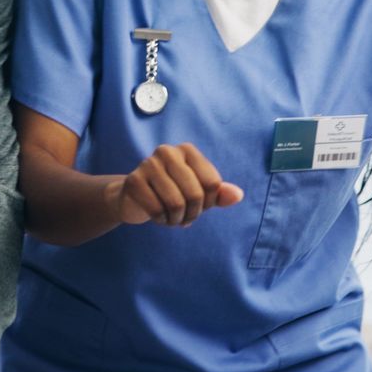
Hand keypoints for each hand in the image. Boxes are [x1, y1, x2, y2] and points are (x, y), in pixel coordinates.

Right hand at [104, 143, 242, 226]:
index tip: (199, 206)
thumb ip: (218, 194)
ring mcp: (148, 164)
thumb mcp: (199, 193)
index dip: (209, 203)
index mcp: (187, 150)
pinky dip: (162, 221)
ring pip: (176, 204)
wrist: (134, 198)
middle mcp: (167, 151)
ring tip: (173, 218)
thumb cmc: (172, 193)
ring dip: (177, 220)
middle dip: (193, 214)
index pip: (212, 183)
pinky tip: (159, 217)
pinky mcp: (133, 180)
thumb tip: (238, 195)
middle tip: (185, 218)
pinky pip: (157, 210)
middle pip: (195, 194)